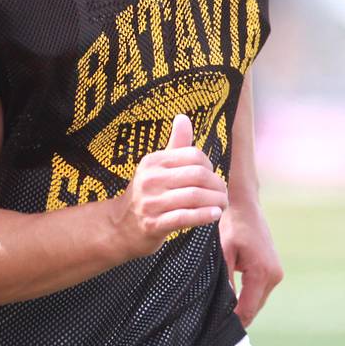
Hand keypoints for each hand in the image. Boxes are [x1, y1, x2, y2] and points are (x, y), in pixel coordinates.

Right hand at [113, 114, 227, 256]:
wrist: (120, 227)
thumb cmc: (147, 194)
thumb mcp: (157, 167)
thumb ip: (174, 144)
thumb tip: (183, 117)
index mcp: (153, 161)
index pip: (193, 156)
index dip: (210, 166)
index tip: (213, 178)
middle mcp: (150, 179)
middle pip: (197, 176)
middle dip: (217, 185)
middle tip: (224, 194)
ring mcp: (150, 203)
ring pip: (194, 197)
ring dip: (216, 201)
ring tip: (222, 205)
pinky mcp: (153, 224)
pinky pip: (185, 217)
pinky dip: (204, 215)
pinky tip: (215, 214)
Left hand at [219, 198, 283, 326]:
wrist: (244, 205)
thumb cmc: (230, 225)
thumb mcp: (222, 253)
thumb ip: (223, 281)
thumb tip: (221, 307)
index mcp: (261, 273)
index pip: (247, 310)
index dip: (233, 323)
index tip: (215, 331)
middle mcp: (274, 275)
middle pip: (253, 308)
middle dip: (236, 316)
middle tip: (213, 325)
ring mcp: (276, 272)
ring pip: (256, 300)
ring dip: (241, 306)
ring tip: (219, 313)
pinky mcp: (273, 269)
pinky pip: (258, 290)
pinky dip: (246, 295)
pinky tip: (230, 298)